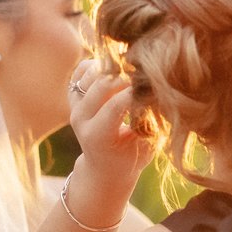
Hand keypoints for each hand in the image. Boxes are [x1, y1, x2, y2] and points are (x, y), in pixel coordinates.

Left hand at [64, 60, 157, 221]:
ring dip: (115, 67)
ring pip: (92, 72)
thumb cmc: (134, 156)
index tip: (158, 83)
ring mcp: (74, 106)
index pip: (116, 105)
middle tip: (149, 71)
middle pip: (103, 84)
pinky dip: (101, 64)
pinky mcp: (73, 95)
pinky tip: (117, 71)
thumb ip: (148, 120)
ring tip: (135, 70)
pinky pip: (83, 69)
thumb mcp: (146, 145)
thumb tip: (158, 92)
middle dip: (128, 75)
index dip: (138, 91)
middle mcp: (80, 119)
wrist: (106, 166)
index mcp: (98, 137)